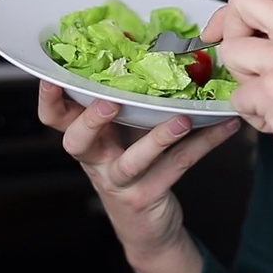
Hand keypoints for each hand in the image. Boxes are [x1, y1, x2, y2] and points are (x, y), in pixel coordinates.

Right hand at [37, 80, 242, 272]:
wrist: (148, 227)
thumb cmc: (134, 166)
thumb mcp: (122, 133)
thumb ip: (127, 100)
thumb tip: (152, 46)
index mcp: (86, 138)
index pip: (54, 117)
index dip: (49, 97)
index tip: (52, 72)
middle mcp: (96, 160)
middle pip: (77, 141)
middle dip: (91, 120)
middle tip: (110, 102)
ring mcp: (119, 181)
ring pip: (132, 161)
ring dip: (159, 137)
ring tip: (183, 118)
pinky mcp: (147, 196)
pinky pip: (176, 167)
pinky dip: (204, 143)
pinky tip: (224, 126)